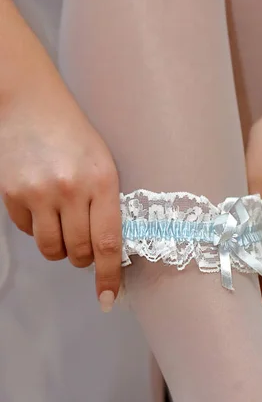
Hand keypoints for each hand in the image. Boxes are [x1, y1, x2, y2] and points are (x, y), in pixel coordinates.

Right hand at [0, 81, 120, 311]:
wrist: (31, 104)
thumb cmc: (75, 135)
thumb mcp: (103, 165)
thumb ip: (106, 205)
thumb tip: (107, 251)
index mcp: (102, 182)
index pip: (108, 243)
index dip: (109, 276)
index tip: (109, 297)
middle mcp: (70, 189)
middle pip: (77, 252)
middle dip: (82, 258)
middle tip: (82, 247)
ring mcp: (38, 192)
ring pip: (50, 249)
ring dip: (59, 248)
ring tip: (61, 226)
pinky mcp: (12, 194)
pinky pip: (27, 232)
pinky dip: (36, 228)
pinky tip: (40, 206)